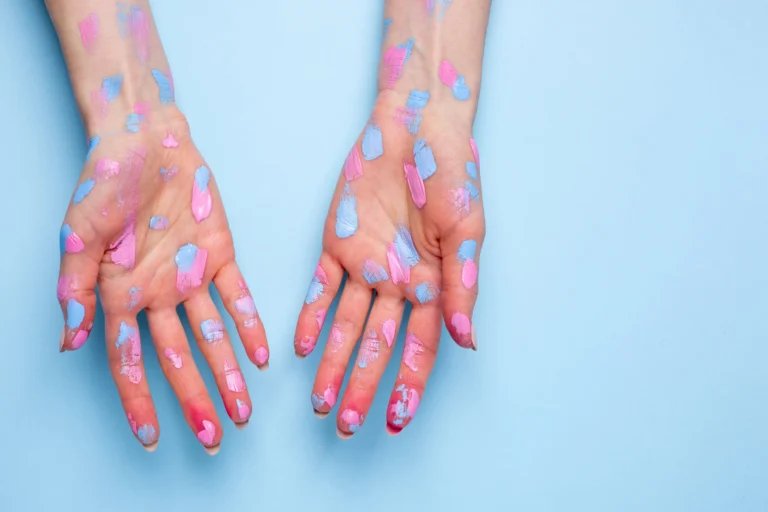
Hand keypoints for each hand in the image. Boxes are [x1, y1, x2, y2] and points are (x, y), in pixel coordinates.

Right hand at [57, 111, 268, 452]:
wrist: (145, 139)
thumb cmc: (104, 182)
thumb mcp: (78, 233)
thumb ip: (76, 286)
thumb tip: (71, 341)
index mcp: (120, 294)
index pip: (130, 362)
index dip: (140, 401)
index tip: (152, 437)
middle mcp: (157, 294)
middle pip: (178, 359)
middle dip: (196, 400)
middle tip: (215, 437)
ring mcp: (190, 277)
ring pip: (211, 337)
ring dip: (228, 374)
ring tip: (244, 411)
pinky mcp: (218, 255)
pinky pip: (236, 298)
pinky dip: (248, 326)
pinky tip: (261, 356)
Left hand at [293, 90, 484, 436]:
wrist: (415, 126)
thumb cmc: (451, 174)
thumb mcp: (467, 231)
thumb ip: (461, 287)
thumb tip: (466, 342)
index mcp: (432, 284)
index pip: (419, 347)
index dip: (408, 385)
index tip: (396, 420)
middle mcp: (397, 282)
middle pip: (378, 345)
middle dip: (363, 385)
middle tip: (346, 424)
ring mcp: (365, 265)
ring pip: (346, 325)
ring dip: (334, 362)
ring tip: (320, 400)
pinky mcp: (337, 243)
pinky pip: (322, 288)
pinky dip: (312, 316)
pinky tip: (304, 347)